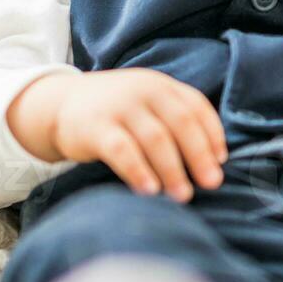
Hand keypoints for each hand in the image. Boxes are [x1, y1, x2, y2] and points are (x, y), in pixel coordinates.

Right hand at [9, 68, 226, 201]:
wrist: (61, 105)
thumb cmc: (117, 112)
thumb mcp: (147, 105)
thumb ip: (175, 120)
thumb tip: (213, 161)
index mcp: (162, 85)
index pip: (196, 106)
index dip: (212, 134)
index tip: (221, 161)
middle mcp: (144, 90)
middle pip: (181, 123)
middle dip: (199, 155)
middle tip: (212, 183)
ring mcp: (120, 107)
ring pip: (155, 139)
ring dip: (173, 170)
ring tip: (183, 196)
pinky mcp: (96, 128)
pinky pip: (123, 152)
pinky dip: (139, 172)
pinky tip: (150, 192)